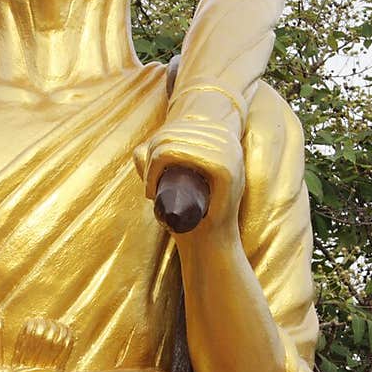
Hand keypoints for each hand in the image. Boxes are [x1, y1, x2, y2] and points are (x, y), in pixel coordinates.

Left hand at [148, 105, 244, 239]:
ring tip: (151, 191)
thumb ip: (158, 161)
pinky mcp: (225, 170)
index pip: (176, 126)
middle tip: (150, 187)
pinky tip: (152, 190)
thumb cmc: (191, 213)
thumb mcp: (174, 181)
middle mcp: (228, 138)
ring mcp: (229, 153)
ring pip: (169, 142)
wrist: (209, 244)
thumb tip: (142, 148)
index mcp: (221, 135)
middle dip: (150, 159)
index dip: (155, 147)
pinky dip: (155, 168)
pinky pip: (177, 153)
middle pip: (170, 133)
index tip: (152, 177)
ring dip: (150, 167)